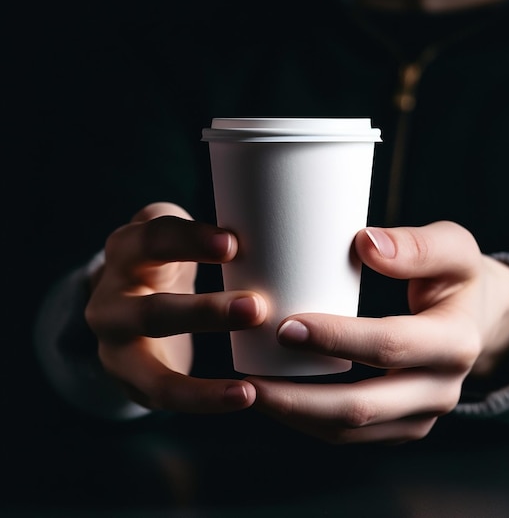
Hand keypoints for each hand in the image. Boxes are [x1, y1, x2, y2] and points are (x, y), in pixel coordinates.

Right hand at [85, 202, 266, 413]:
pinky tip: (242, 398)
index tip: (233, 244)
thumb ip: (212, 227)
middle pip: (153, 311)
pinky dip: (202, 401)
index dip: (190, 240)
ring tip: (246, 391)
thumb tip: (278, 226)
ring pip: (151, 371)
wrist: (123, 297)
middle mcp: (111, 298)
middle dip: (205, 313)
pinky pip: (163, 397)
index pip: (154, 239)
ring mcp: (114, 344)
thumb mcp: (176, 232)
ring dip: (200, 386)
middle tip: (256, 309)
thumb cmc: (167, 256)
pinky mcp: (128, 378)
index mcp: (127, 250)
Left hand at [249, 221, 508, 443]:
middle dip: (300, 396)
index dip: (334, 339)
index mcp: (456, 342)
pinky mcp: (402, 424)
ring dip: (296, 416)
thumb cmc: (456, 277)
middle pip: (363, 405)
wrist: (476, 318)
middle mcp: (441, 389)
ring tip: (251, 393)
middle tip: (252, 377)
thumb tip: (366, 244)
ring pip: (351, 430)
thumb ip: (416, 245)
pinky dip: (309, 422)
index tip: (284, 325)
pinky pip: (351, 434)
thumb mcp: (454, 248)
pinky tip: (277, 399)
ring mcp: (421, 415)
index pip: (388, 345)